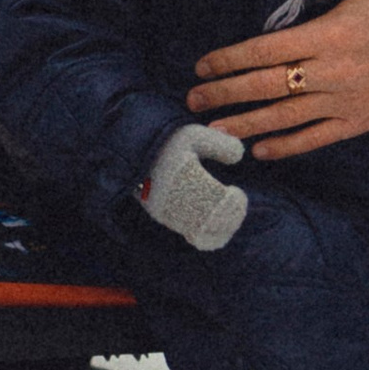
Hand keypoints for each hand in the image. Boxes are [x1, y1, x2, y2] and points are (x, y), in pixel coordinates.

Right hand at [138, 122, 250, 249]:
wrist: (128, 151)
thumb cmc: (166, 141)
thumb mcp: (194, 135)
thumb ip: (220, 144)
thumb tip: (239, 156)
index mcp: (187, 177)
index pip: (220, 201)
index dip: (234, 202)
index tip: (235, 191)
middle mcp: (177, 199)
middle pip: (213, 222)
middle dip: (230, 217)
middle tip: (235, 205)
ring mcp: (168, 211)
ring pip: (202, 233)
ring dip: (219, 227)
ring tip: (226, 214)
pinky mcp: (161, 216)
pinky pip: (189, 234)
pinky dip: (205, 232)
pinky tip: (211, 221)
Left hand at [188, 0, 368, 158]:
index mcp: (327, 36)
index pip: (266, 50)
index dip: (230, 59)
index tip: (204, 65)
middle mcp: (330, 72)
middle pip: (266, 85)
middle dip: (225, 93)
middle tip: (194, 98)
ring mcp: (342, 101)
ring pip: (284, 117)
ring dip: (245, 124)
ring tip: (213, 129)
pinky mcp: (355, 123)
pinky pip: (314, 138)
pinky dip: (285, 146)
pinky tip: (259, 150)